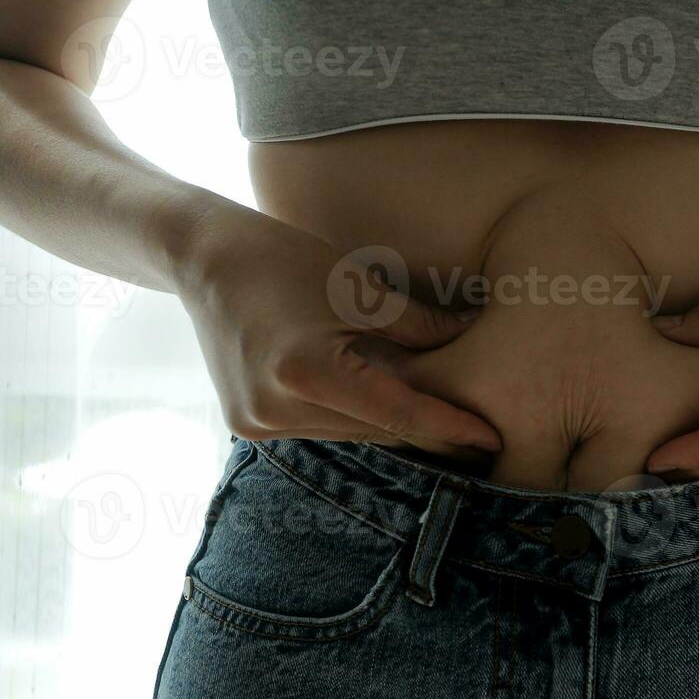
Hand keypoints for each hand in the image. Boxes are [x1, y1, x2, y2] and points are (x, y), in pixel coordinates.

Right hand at [174, 199, 500, 455]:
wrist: (204, 258)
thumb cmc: (288, 258)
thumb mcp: (361, 288)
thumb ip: (420, 325)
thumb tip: (478, 338)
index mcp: (308, 373)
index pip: (400, 414)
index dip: (451, 428)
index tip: (494, 440)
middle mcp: (278, 409)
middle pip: (377, 431)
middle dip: (429, 432)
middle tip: (481, 437)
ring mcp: (258, 423)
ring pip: (351, 434)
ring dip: (391, 426)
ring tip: (442, 422)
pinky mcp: (248, 423)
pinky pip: (321, 428)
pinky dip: (354, 417)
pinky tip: (382, 405)